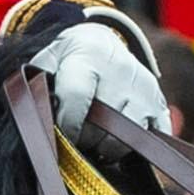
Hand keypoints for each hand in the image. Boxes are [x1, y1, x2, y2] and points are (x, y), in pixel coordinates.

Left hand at [35, 14, 174, 136]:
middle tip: (75, 138)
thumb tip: (33, 115)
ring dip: (107, 148)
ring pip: (128, 138)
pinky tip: (115, 143)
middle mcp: (123, 71)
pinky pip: (152, 141)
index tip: (60, 134)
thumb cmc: (68, 59)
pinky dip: (134, 150)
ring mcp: (146, 90)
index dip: (65, 124)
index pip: (76, 98)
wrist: (102, 44)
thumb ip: (36, 83)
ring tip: (93, 141)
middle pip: (104, 125)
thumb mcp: (46, 60)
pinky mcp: (160, 106)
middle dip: (85, 139)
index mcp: (90, 56)